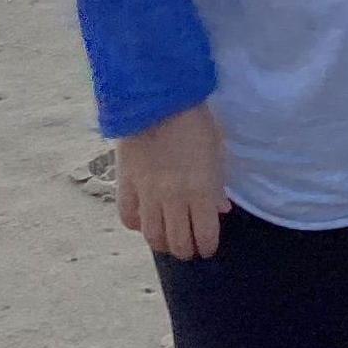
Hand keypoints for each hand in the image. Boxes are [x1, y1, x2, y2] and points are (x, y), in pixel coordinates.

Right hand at [114, 102, 230, 260]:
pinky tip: (144, 220)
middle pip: (178, 242)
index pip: (205, 235)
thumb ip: (218, 184)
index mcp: (200, 190)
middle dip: (186, 250)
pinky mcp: (126, 184)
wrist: (155, 98)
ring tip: (168, 239)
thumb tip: (221, 209)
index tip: (208, 247)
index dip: (207, 246)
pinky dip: (137, 224)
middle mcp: (173, 198)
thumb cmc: (193, 119)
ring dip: (162, 243)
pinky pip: (129, 217)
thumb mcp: (216, 149)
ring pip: (152, 237)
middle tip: (189, 247)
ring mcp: (147, 193)